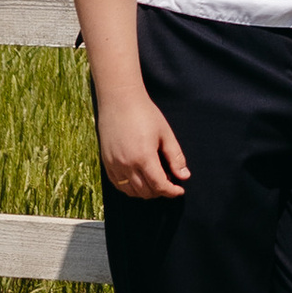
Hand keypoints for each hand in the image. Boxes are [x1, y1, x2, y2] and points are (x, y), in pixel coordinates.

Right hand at [95, 85, 190, 199]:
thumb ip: (175, 157)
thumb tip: (185, 176)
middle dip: (160, 192)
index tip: (179, 190)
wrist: (119, 100)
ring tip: (155, 181)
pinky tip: (140, 180)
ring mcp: (114, 164)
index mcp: (144, 157)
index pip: (159, 186)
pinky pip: (119, 184)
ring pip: (131, 191)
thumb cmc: (144, 113)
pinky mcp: (106, 162)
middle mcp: (127, 164)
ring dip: (146, 192)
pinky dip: (130, 188)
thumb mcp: (165, 134)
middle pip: (146, 192)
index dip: (172, 192)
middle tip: (170, 183)